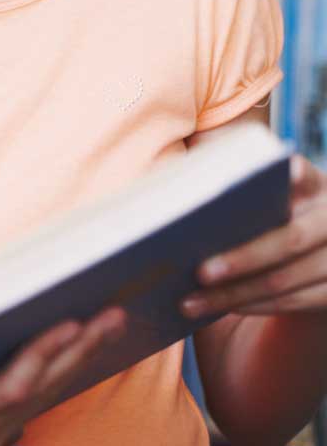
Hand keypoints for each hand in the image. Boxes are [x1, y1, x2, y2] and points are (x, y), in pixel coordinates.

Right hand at [0, 307, 126, 445]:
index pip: (8, 388)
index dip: (42, 357)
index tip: (70, 323)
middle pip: (41, 392)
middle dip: (78, 352)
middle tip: (112, 314)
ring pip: (46, 397)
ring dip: (80, 360)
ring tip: (111, 322)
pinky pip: (39, 402)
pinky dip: (64, 373)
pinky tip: (83, 348)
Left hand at [184, 155, 326, 318]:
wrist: (306, 250)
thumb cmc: (258, 211)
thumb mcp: (253, 192)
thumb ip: (228, 179)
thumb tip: (168, 185)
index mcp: (313, 183)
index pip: (300, 174)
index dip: (289, 175)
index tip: (273, 176)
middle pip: (290, 240)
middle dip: (243, 258)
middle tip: (199, 272)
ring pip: (285, 279)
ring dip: (235, 294)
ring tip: (189, 302)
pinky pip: (293, 302)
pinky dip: (253, 305)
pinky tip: (219, 307)